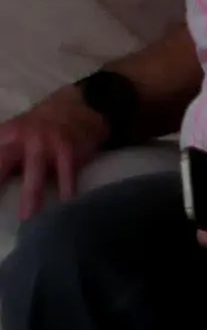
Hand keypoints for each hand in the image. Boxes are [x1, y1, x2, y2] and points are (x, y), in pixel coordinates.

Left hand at [0, 85, 110, 215]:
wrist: (76, 108)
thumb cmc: (43, 131)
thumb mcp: (16, 136)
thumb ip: (6, 158)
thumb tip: (2, 185)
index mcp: (2, 137)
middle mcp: (18, 138)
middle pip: (1, 168)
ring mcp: (44, 144)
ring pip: (34, 178)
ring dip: (31, 201)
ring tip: (28, 222)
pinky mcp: (67, 150)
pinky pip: (66, 178)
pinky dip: (65, 195)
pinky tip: (65, 210)